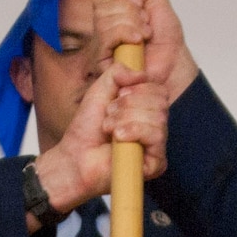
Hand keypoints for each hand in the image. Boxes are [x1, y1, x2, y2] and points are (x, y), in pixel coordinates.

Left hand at [29, 67, 168, 221]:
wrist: (75, 158)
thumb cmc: (87, 129)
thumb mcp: (100, 90)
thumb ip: (118, 72)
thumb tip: (141, 74)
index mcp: (147, 110)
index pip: (160, 90)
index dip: (138, 89)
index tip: (117, 97)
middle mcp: (155, 127)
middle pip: (161, 101)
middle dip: (129, 105)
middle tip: (109, 116)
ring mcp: (157, 146)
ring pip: (158, 118)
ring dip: (126, 118)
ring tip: (109, 129)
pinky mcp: (156, 163)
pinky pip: (156, 136)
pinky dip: (135, 131)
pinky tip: (118, 138)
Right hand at [92, 0, 198, 97]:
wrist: (175, 61)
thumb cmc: (166, 37)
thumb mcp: (155, 0)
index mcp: (113, 16)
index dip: (124, 1)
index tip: (142, 9)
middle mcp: (105, 31)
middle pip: (102, 8)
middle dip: (130, 13)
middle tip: (146, 25)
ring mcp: (102, 47)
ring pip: (103, 22)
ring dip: (131, 25)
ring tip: (145, 36)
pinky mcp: (104, 62)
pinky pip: (105, 38)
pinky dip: (124, 34)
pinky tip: (138, 42)